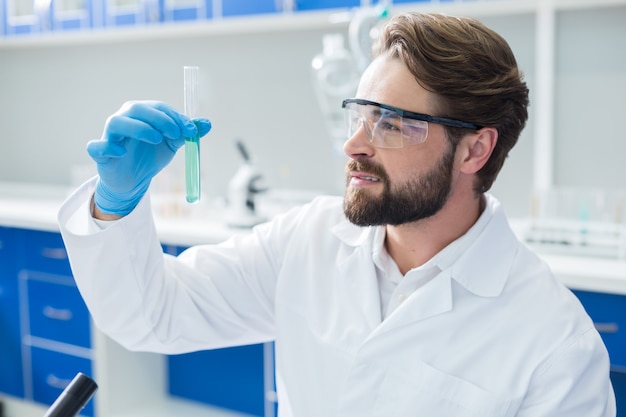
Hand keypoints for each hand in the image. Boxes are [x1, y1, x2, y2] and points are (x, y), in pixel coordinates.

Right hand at [87, 101, 211, 215]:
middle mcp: (124, 119)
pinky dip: (106, 146)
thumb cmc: (150, 155)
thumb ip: (187, 132)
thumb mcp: (172, 144)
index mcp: (142, 114)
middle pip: (137, 109)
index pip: (158, 108)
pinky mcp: (101, 153)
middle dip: (159, 119)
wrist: (134, 180)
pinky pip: (96, 146)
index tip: (191, 130)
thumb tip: (207, 123)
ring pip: (116, 122)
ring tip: (156, 139)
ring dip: (138, 128)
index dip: (175, 117)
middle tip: (176, 133)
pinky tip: (121, 152)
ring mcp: (110, 135)